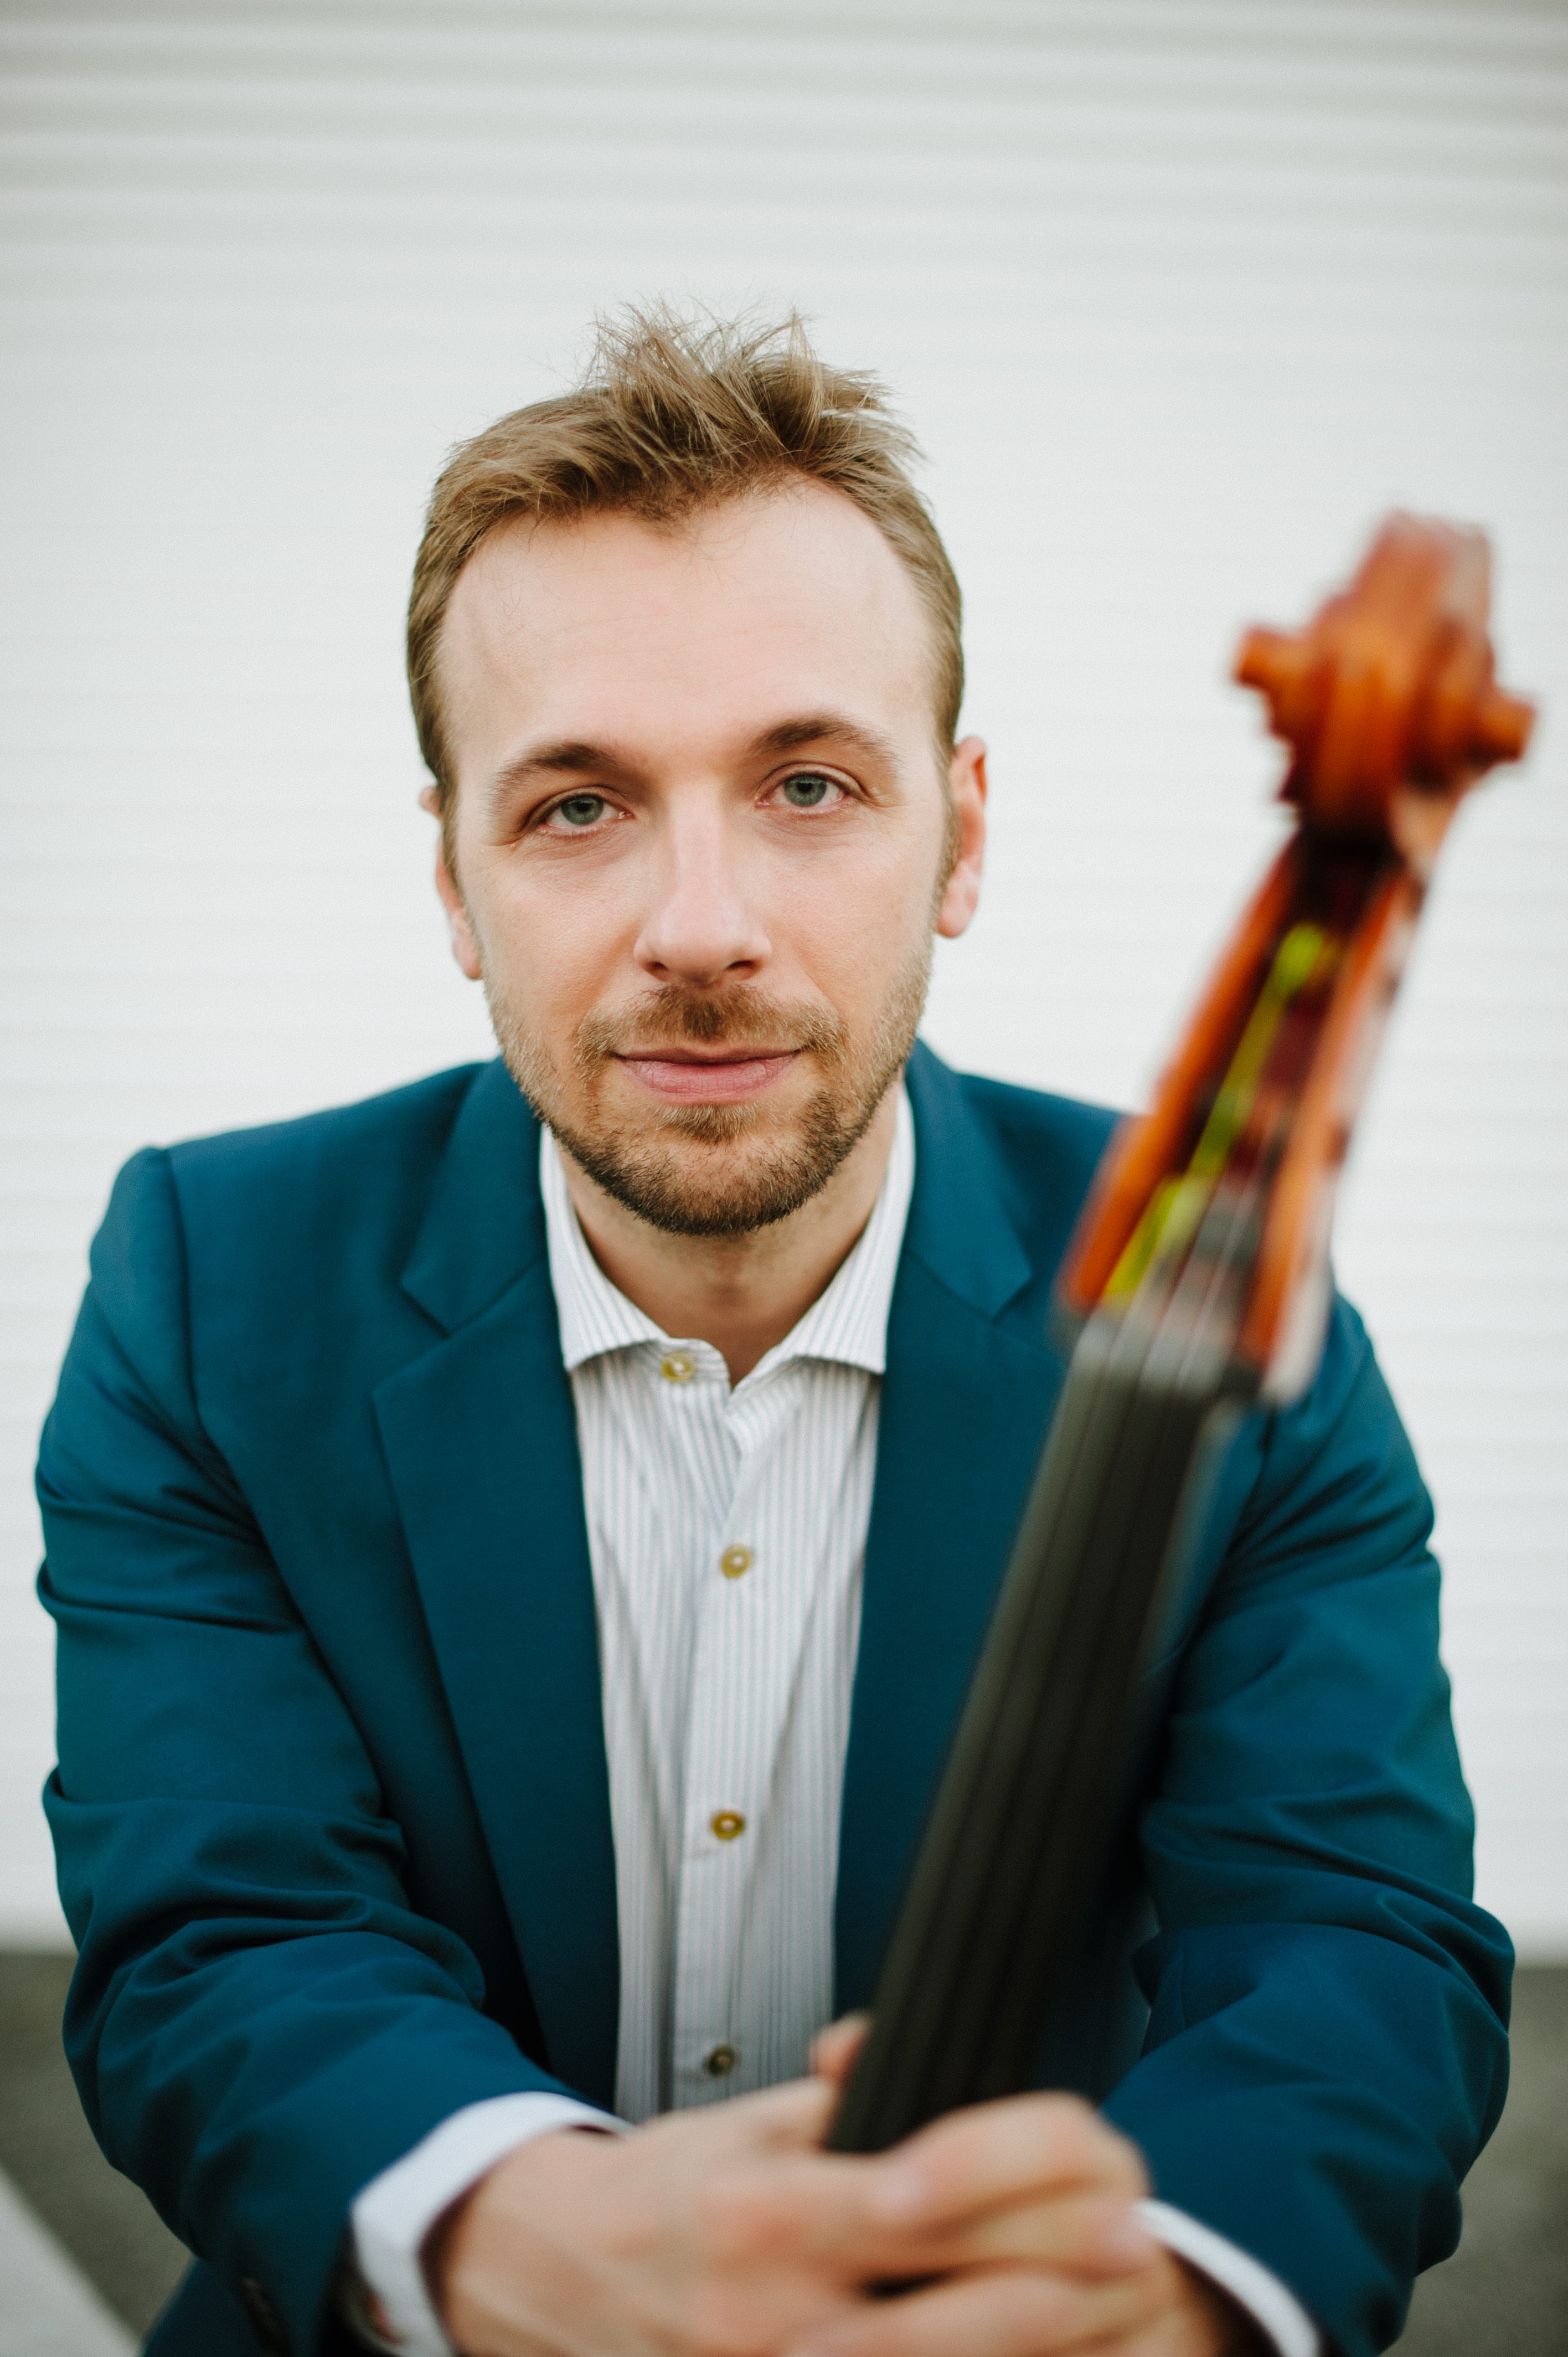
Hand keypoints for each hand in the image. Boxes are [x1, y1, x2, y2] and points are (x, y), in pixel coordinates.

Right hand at [431, 2021, 1257, 2356]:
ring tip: (1112, 2314)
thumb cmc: (661, 2192)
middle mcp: (775, 2316)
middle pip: (951, 2313)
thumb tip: (906, 2056)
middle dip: (1062, 2286)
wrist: (554, 2279)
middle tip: (1145, 2249)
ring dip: (1034, 2348)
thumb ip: (836, 2105)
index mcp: (768, 2214)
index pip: (916, 2200)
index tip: (1101, 2173)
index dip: (1017, 2194)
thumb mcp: (743, 2122)